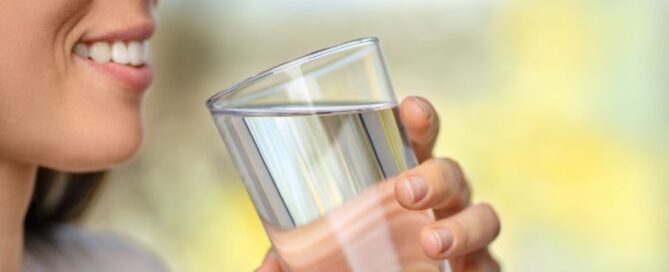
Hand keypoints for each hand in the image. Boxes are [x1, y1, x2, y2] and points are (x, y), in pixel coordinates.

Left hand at [257, 96, 500, 271]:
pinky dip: (479, 261)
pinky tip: (462, 270)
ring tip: (433, 243)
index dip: (419, 120)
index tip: (408, 109)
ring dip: (463, 225)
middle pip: (450, 173)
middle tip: (404, 191)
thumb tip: (265, 269)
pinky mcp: (479, 267)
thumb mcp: (324, 252)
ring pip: (483, 215)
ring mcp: (463, 233)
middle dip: (433, 176)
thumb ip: (293, 257)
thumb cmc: (359, 257)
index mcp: (404, 179)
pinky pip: (492, 261)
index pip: (417, 139)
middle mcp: (440, 201)